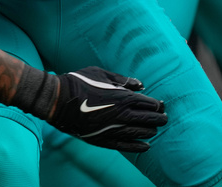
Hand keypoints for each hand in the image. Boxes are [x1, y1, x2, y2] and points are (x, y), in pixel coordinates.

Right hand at [48, 67, 166, 152]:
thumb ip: (122, 80)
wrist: (57, 100)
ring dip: (150, 132)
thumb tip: (140, 84)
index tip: (161, 105)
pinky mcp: (104, 139)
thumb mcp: (100, 73)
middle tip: (164, 118)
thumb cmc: (78, 82)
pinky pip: (126, 145)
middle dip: (159, 119)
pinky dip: (138, 146)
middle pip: (149, 120)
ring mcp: (113, 128)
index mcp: (123, 97)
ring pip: (140, 133)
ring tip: (153, 130)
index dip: (158, 105)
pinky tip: (145, 146)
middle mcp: (122, 114)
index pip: (150, 104)